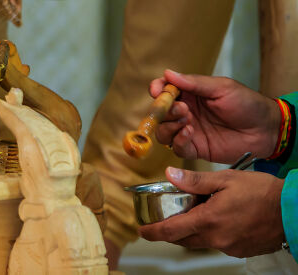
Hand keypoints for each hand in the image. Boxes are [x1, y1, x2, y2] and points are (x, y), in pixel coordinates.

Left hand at [140, 167, 284, 257]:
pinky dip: (211, 233)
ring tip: (194, 212)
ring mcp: (229, 247)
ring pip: (201, 241)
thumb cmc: (262, 193)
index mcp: (209, 221)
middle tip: (164, 218)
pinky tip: (217, 218)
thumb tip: (170, 174)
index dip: (153, 232)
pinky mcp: (241, 250)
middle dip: (171, 230)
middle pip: (183, 239)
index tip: (142, 230)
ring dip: (193, 230)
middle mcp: (217, 239)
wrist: (293, 211)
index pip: (171, 231)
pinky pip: (218, 243)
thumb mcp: (225, 179)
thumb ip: (195, 180)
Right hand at [151, 70, 280, 162]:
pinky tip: (189, 132)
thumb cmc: (248, 104)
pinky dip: (178, 141)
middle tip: (182, 108)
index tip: (157, 91)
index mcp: (190, 94)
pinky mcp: (196, 149)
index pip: (164, 90)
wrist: (267, 130)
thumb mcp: (222, 88)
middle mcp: (186, 112)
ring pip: (163, 132)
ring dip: (169, 126)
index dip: (157, 90)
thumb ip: (194, 83)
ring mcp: (189, 131)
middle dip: (164, 110)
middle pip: (160, 113)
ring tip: (187, 121)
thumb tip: (168, 73)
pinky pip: (177, 148)